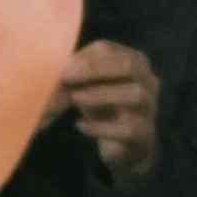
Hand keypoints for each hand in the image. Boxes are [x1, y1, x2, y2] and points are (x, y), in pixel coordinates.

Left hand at [62, 37, 161, 181]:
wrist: (123, 146)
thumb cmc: (103, 106)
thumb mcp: (87, 86)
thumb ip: (72, 76)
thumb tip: (46, 72)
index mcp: (132, 61)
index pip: (108, 50)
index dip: (83, 58)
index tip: (60, 69)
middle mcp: (148, 80)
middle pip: (129, 65)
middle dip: (95, 69)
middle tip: (66, 78)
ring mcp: (150, 108)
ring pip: (135, 94)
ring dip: (101, 94)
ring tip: (75, 99)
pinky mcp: (145, 134)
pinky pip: (129, 129)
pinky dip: (101, 127)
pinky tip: (80, 126)